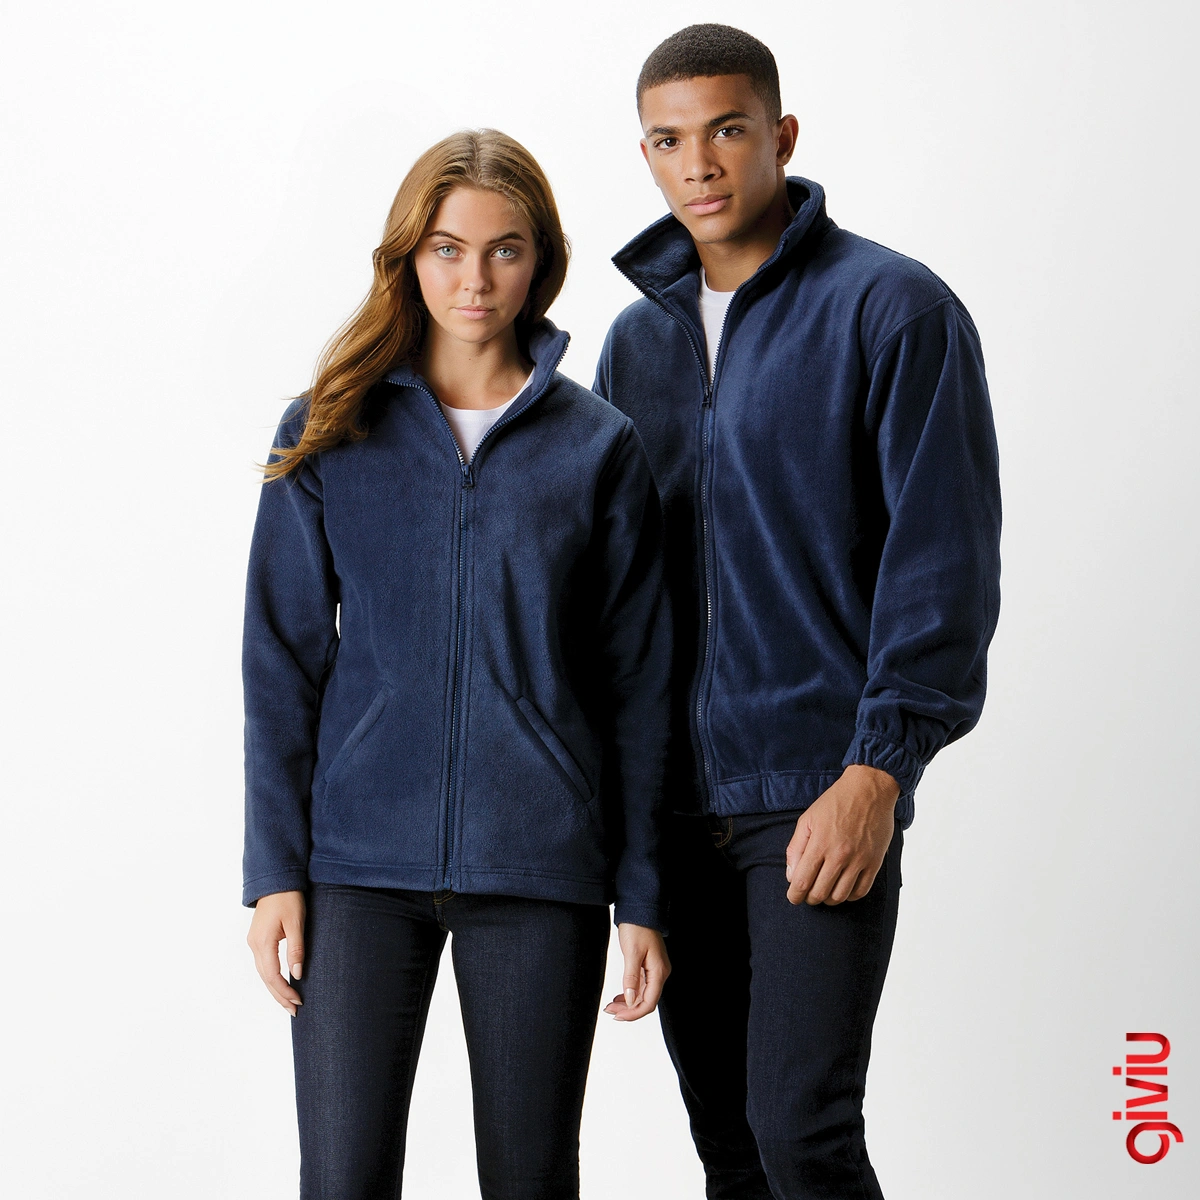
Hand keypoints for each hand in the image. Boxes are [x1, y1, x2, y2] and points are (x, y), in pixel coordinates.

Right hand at [246, 890, 305, 1014]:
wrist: (276, 880)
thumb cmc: (288, 898)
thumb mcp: (296, 923)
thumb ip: (296, 949)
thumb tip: (296, 975)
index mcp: (263, 942)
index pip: (273, 976)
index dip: (284, 991)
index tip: (298, 1001)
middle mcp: (254, 945)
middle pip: (265, 978)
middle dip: (279, 996)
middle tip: (294, 1010)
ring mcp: (254, 942)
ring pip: (263, 973)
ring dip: (275, 988)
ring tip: (288, 1002)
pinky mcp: (257, 938)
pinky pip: (263, 964)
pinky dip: (272, 977)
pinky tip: (280, 983)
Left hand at [603, 923, 670, 1020]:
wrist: (640, 909)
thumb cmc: (637, 927)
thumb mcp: (632, 952)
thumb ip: (631, 978)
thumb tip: (630, 1000)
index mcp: (659, 972)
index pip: (649, 1002)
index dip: (633, 1013)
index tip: (617, 1016)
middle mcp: (660, 973)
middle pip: (646, 1001)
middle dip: (628, 1009)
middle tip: (609, 1011)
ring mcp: (655, 970)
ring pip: (643, 994)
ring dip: (628, 1002)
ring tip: (611, 1006)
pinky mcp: (649, 966)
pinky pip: (641, 986)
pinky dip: (630, 993)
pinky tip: (619, 997)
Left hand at [785, 765, 898, 905]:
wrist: (869, 789)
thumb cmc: (836, 802)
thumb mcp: (808, 819)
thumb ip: (796, 848)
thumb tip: (791, 875)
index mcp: (819, 843)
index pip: (802, 882)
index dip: (794, 895)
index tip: (793, 897)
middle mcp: (839, 854)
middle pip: (820, 893)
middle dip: (810, 898)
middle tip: (808, 894)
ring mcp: (859, 860)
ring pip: (840, 896)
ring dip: (829, 899)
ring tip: (825, 892)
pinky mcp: (874, 862)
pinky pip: (861, 891)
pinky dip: (849, 896)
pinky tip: (843, 889)